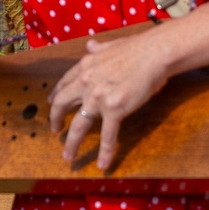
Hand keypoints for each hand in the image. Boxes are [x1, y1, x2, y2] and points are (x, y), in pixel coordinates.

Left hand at [48, 29, 173, 171]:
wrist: (155, 52)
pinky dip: (105, 152)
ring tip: (67, 156)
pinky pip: (107, 136)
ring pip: (78, 126)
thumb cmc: (139, 47)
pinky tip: (103, 165)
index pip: (65, 83)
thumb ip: (99, 48)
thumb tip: (90, 45)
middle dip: (55, 119)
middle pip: (62, 105)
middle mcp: (87, 82)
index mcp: (86, 66)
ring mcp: (99, 98)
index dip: (57, 95)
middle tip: (54, 130)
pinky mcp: (114, 110)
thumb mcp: (112, 44)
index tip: (53, 102)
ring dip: (71, 143)